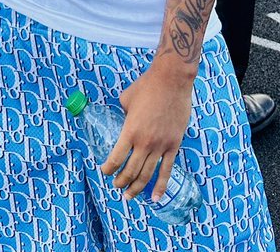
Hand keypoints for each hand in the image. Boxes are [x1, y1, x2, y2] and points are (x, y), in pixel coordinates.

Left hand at [100, 58, 194, 201]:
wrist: (171, 80)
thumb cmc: (147, 86)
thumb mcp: (126, 98)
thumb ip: (123, 114)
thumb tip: (123, 120)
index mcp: (130, 130)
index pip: (116, 158)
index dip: (108, 169)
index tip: (104, 172)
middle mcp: (144, 142)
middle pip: (130, 171)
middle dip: (121, 182)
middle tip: (116, 187)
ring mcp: (160, 146)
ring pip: (147, 175)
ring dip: (137, 188)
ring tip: (129, 196)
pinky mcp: (174, 145)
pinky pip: (167, 170)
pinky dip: (160, 186)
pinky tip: (155, 198)